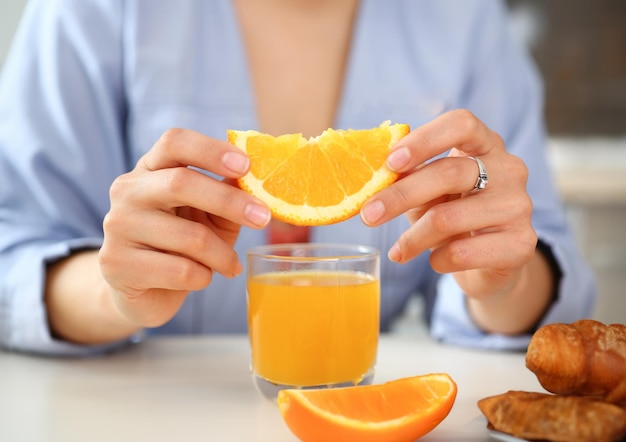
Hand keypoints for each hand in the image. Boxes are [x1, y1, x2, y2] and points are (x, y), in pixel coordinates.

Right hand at [99, 128, 270, 326]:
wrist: (144, 292)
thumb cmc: (184, 246)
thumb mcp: (211, 216)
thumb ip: (228, 194)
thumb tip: (257, 177)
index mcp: (151, 169)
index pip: (174, 142)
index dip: (211, 149)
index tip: (246, 165)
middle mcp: (128, 191)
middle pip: (181, 183)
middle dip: (230, 201)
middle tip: (263, 218)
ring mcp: (118, 226)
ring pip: (190, 237)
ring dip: (222, 255)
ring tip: (231, 265)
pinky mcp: (117, 264)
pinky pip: (181, 271)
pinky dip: (204, 278)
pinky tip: (201, 278)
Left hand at [360, 109, 536, 301]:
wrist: (490, 262)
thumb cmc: (451, 214)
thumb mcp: (428, 191)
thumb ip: (408, 177)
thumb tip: (372, 175)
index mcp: (485, 144)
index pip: (461, 123)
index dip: (424, 140)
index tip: (390, 162)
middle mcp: (509, 169)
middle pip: (449, 173)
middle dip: (400, 196)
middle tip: (368, 216)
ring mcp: (519, 205)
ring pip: (449, 218)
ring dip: (413, 238)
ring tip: (398, 251)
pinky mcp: (522, 243)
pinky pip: (463, 252)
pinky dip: (438, 260)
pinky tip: (434, 261)